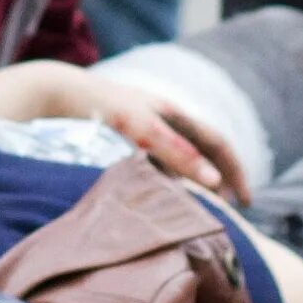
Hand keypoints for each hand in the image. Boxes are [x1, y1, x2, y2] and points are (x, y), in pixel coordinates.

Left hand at [38, 67, 248, 203]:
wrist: (58, 93)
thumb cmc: (101, 108)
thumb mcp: (142, 130)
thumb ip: (177, 154)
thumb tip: (216, 183)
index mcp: (176, 113)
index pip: (219, 144)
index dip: (236, 172)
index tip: (244, 204)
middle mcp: (165, 118)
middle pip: (205, 150)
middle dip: (222, 178)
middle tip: (232, 210)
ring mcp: (146, 127)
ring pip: (182, 156)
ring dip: (196, 180)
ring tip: (203, 208)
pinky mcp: (126, 136)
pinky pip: (159, 160)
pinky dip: (170, 179)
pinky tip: (162, 197)